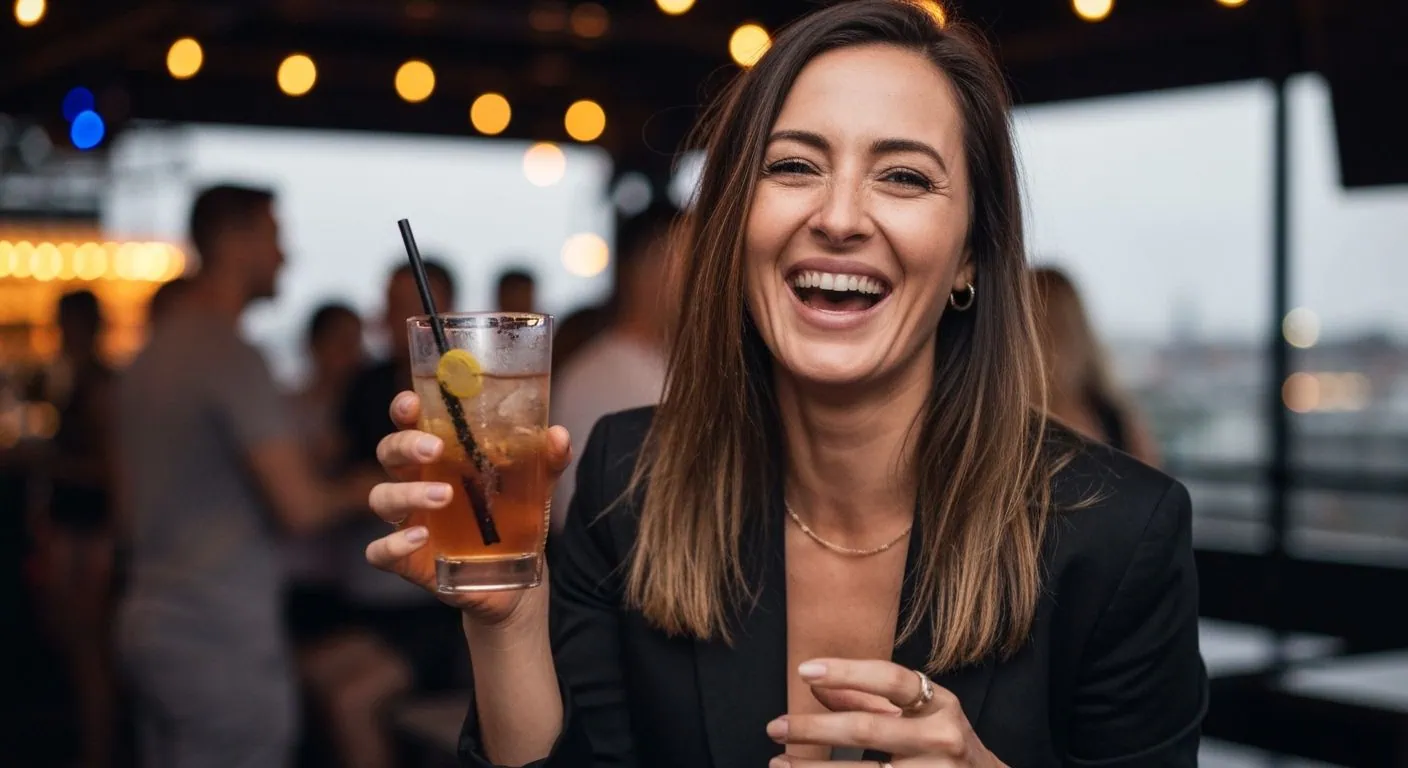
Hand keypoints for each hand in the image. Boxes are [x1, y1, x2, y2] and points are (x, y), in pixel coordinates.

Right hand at [363, 391, 572, 626]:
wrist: (516, 579)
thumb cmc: (514, 518)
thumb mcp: (536, 485)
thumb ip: (548, 460)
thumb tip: (558, 435)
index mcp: (441, 457)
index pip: (411, 424)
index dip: (404, 410)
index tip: (412, 402)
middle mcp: (417, 483)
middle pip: (389, 454)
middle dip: (404, 445)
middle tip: (435, 449)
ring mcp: (408, 521)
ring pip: (381, 499)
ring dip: (407, 494)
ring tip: (443, 496)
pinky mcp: (407, 560)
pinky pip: (380, 551)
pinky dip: (394, 544)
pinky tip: (420, 537)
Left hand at [766, 659, 1004, 766]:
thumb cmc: (943, 744)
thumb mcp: (918, 714)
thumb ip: (867, 699)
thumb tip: (815, 684)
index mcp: (940, 704)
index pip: (890, 680)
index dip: (846, 672)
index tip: (805, 671)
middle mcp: (942, 739)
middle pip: (868, 730)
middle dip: (815, 728)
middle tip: (775, 726)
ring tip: (779, 762)